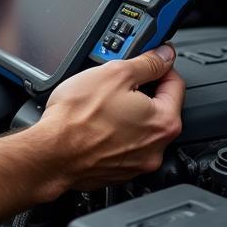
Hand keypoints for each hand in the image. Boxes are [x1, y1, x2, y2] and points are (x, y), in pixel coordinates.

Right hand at [33, 46, 184, 197]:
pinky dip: (113, 132)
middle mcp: (156, 147)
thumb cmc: (78, 117)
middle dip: (139, 89)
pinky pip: (123, 144)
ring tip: (100, 102)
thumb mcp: (114, 73)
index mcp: (164, 122)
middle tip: (115, 80)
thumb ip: (147, 63)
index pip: (175, 83)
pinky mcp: (118, 171)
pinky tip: (95, 122)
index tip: (147, 59)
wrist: (51, 153)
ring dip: (126, 111)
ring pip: (139, 126)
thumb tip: (164, 55)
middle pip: (158, 106)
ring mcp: (138, 163)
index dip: (159, 64)